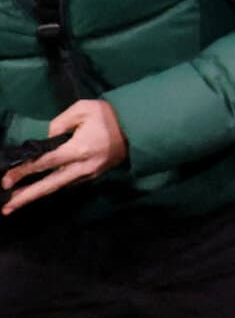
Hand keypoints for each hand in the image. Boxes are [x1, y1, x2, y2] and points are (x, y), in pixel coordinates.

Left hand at [1, 99, 126, 213]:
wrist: (137, 127)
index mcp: (79, 149)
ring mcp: (87, 175)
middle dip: (25, 197)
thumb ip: (60, 123)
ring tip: (13, 205)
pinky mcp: (91, 177)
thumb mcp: (83, 109)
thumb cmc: (109, 115)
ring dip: (34, 197)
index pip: (45, 162)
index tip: (5, 180)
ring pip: (56, 188)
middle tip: (5, 208)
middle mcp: (81, 167)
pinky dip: (49, 189)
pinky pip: (66, 184)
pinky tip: (37, 191)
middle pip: (48, 185)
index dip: (23, 171)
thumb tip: (45, 139)